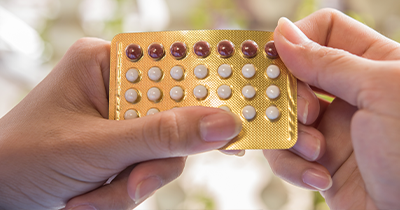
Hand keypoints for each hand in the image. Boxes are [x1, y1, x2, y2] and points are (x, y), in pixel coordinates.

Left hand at [0, 38, 242, 209]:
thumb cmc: (25, 157)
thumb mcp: (97, 147)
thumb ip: (161, 137)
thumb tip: (222, 125)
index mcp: (106, 64)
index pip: (172, 66)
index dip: (206, 88)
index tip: (234, 116)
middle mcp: (118, 87)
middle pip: (174, 117)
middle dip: (154, 159)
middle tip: (132, 183)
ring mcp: (122, 120)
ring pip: (163, 150)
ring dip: (134, 182)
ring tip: (93, 197)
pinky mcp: (121, 148)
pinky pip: (148, 168)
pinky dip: (125, 191)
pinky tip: (90, 198)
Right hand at [264, 8, 399, 209]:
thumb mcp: (381, 92)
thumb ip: (328, 61)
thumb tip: (284, 33)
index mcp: (374, 64)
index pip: (323, 31)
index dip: (296, 39)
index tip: (275, 58)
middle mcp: (350, 93)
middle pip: (296, 74)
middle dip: (290, 95)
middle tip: (305, 114)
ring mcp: (334, 127)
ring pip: (284, 115)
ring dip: (291, 135)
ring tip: (317, 152)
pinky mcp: (321, 160)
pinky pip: (286, 153)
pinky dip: (293, 165)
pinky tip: (320, 177)